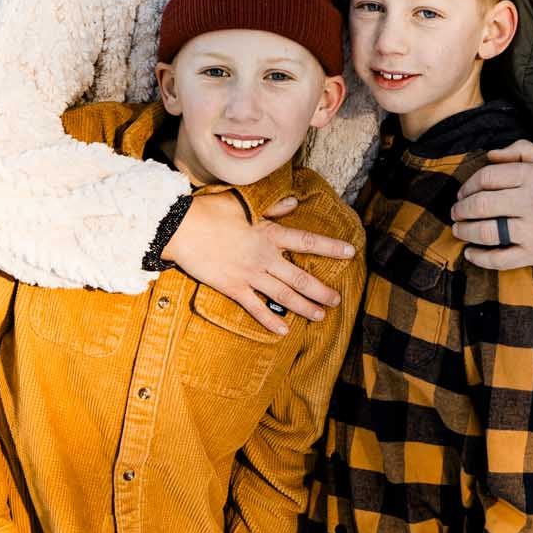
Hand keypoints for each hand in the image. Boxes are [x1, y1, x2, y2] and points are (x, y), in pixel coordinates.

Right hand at [164, 192, 351, 334]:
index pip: (307, 241)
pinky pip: (255, 308)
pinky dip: (270, 320)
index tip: (351, 252)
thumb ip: (271, 206)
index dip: (330, 247)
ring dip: (304, 307)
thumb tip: (294, 202)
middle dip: (321, 290)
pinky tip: (284, 330)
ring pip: (284, 295)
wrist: (181, 228)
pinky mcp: (233, 287)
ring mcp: (249, 274)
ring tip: (320, 316)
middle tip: (337, 300)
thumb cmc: (211, 211)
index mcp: (269, 233)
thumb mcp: (243, 202)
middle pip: (300, 277)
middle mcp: (264, 257)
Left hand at [450, 140, 532, 269]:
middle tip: (455, 212)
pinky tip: (471, 253)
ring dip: (465, 231)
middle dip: (461, 209)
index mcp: (532, 176)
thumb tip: (490, 154)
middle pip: (480, 204)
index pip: (486, 178)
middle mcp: (530, 202)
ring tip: (459, 230)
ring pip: (485, 231)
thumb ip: (520, 150)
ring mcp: (532, 230)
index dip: (468, 185)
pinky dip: (480, 258)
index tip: (462, 193)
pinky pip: (500, 259)